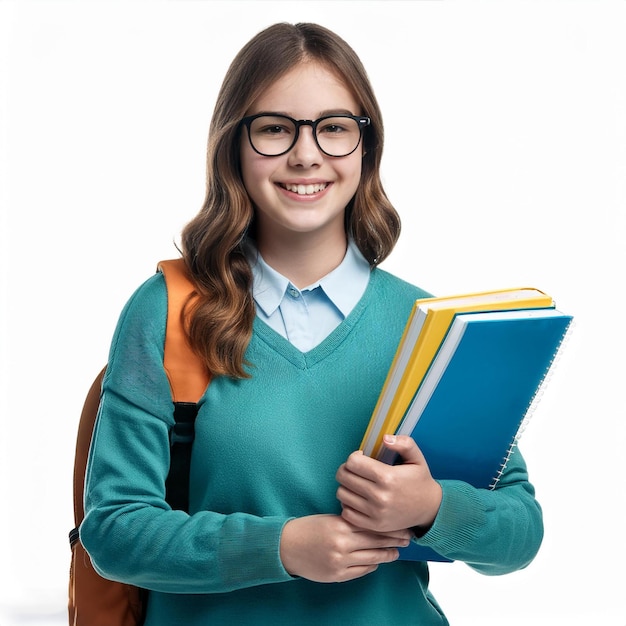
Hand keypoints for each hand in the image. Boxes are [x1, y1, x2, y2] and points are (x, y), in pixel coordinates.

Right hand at [279, 514, 411, 582]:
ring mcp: (340, 561)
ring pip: (372, 558)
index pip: (372, 525)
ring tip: (397, 551)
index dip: (390, 526)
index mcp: (340, 525)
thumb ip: (350, 521)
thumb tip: (374, 523)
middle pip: (376, 541)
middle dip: (394, 539)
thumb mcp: (330, 518)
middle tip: (408, 537)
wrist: (287, 546)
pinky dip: (372, 564)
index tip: (402, 524)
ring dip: (387, 554)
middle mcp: (342, 544)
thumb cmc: (309, 528)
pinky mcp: (337, 575)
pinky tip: (379, 560)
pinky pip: (362, 570)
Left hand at [335, 435, 441, 533]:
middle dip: (346, 469)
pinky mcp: (373, 525)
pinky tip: (358, 498)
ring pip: (342, 494)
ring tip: (357, 483)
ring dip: (346, 486)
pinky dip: (348, 504)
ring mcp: (375, 513)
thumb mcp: (416, 458)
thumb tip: (385, 438)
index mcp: (387, 477)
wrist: (430, 509)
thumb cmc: (420, 480)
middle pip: (344, 477)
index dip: (353, 456)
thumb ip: (403, 443)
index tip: (361, 457)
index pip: (352, 462)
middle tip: (356, 469)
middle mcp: (379, 496)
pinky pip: (346, 512)